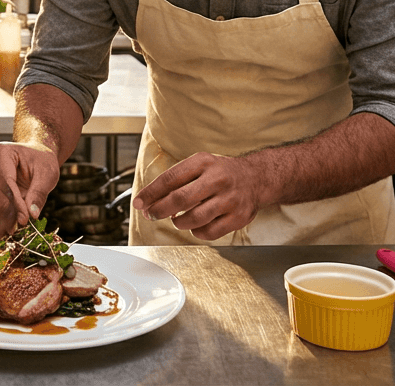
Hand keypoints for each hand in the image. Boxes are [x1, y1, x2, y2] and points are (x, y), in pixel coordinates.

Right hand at [0, 141, 59, 225]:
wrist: (37, 155)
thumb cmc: (42, 160)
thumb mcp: (46, 174)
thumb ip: (39, 193)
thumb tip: (32, 214)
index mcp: (2, 152)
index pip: (6, 182)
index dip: (15, 204)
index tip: (23, 220)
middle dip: (4, 213)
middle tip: (12, 231)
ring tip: (6, 233)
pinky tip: (1, 228)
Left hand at [131, 152, 262, 240]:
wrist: (256, 178)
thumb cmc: (220, 173)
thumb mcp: (199, 165)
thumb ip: (176, 181)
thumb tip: (149, 202)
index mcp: (204, 163)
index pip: (170, 179)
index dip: (150, 193)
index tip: (138, 203)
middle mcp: (218, 179)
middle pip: (180, 199)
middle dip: (159, 210)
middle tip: (151, 214)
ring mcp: (230, 199)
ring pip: (194, 219)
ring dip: (178, 222)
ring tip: (177, 219)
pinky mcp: (238, 217)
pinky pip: (209, 232)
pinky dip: (197, 232)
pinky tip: (196, 225)